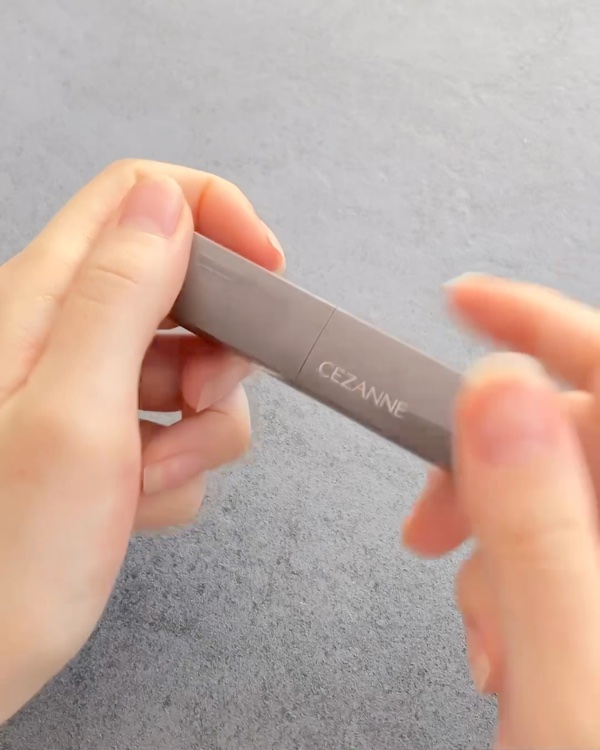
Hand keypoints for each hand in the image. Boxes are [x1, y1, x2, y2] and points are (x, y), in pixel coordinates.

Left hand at [0, 159, 284, 721]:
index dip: (214, 216)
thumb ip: (119, 296)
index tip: (267, 272)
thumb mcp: (74, 413)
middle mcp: (66, 335)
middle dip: (222, 346)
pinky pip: (181, 431)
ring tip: (148, 480)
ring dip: (201, 428)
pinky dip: (179, 469)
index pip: (140, 196)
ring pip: (194, 369)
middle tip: (203, 401)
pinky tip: (135, 507)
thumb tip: (163, 202)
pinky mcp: (110, 443)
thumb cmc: (3, 556)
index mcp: (46, 301)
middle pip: (183, 288)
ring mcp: (91, 392)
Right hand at [404, 276, 599, 747]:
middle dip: (488, 467)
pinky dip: (514, 582)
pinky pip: (560, 548)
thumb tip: (500, 393)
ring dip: (498, 548)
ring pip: (560, 498)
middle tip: (427, 527)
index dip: (542, 324)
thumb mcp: (574, 683)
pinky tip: (504, 645)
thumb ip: (543, 530)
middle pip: (581, 436)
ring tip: (482, 637)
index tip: (462, 303)